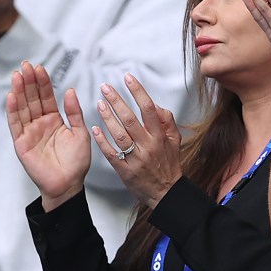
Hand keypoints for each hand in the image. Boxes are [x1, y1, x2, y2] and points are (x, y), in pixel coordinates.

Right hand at [6, 61, 90, 210]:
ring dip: (19, 91)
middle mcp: (40, 124)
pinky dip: (13, 110)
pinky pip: (16, 124)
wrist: (68, 184)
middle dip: (29, 82)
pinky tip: (11, 96)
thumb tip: (69, 90)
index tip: (39, 67)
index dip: (43, 83)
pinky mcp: (22, 143)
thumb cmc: (76, 161)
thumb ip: (74, 112)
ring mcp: (29, 133)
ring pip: (23, 108)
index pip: (47, 97)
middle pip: (32, 99)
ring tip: (18, 75)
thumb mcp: (80, 132)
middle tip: (26, 65)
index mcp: (54, 120)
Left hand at [92, 74, 182, 207]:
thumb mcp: (175, 140)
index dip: (138, 91)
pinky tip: (95, 129)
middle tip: (106, 88)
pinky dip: (102, 141)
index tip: (128, 78)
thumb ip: (167, 120)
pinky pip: (111, 153)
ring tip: (99, 104)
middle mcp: (147, 145)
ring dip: (107, 117)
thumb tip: (156, 105)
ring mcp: (135, 157)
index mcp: (159, 135)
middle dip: (117, 100)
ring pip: (119, 134)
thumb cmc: (168, 165)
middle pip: (130, 118)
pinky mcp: (125, 169)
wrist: (165, 192)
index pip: (148, 108)